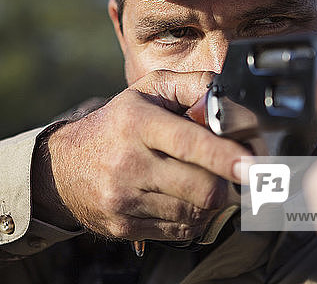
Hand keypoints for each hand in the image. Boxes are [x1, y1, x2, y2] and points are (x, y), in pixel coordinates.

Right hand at [33, 70, 250, 240]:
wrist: (64, 167)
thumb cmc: (117, 123)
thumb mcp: (147, 90)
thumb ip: (191, 86)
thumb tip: (228, 100)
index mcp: (137, 122)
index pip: (188, 143)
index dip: (225, 156)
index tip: (253, 165)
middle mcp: (128, 163)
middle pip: (201, 188)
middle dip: (227, 184)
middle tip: (235, 175)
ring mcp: (123, 200)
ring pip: (193, 213)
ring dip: (210, 201)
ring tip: (203, 182)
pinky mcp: (122, 227)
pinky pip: (178, 231)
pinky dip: (192, 218)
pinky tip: (182, 199)